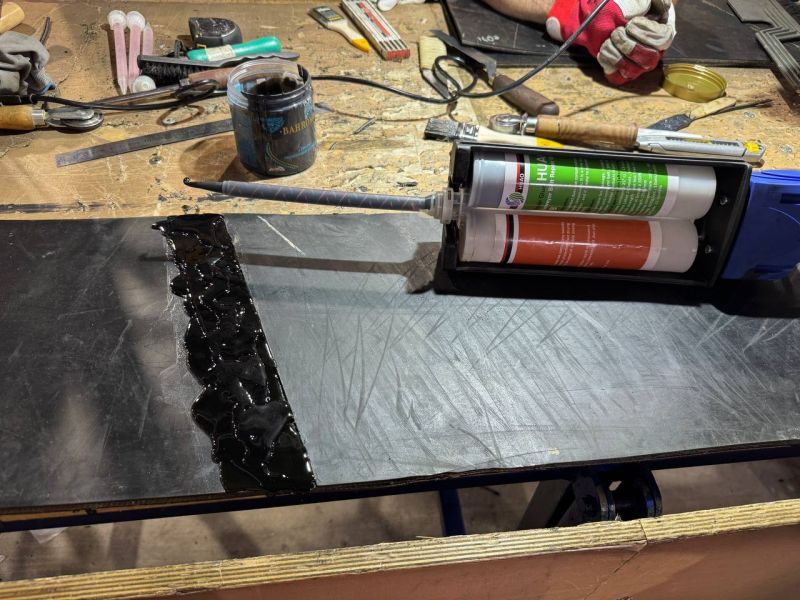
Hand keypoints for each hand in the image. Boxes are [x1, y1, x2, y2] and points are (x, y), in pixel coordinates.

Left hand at [546, 0, 675, 83]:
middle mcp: (653, 52)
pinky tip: (603, 51)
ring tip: (609, 40)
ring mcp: (638, 65)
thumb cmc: (625, 6)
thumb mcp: (640, 0)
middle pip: (649, 59)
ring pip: (632, 70)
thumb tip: (665, 6)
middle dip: (629, 45)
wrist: (602, 17)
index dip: (645, 33)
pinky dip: (608, 63)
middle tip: (617, 32)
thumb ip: (653, 3)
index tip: (631, 23)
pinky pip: (617, 77)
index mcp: (662, 32)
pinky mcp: (621, 73)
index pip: (663, 40)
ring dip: (616, 53)